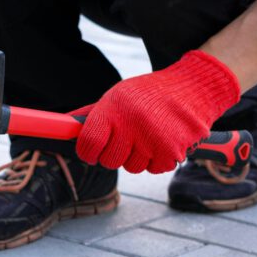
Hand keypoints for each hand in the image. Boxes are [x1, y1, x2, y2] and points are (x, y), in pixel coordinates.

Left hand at [74, 50, 239, 173]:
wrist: (194, 87)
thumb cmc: (150, 94)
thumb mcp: (118, 96)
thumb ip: (93, 115)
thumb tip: (62, 125)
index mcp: (115, 107)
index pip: (87, 144)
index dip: (88, 152)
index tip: (92, 151)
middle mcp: (132, 123)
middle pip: (109, 161)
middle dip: (115, 154)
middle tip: (128, 138)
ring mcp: (153, 139)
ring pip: (132, 167)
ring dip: (139, 156)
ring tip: (150, 133)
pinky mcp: (172, 152)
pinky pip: (154, 169)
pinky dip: (158, 159)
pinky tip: (165, 139)